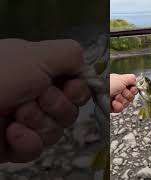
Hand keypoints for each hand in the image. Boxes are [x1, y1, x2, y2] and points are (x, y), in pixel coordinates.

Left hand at [0, 39, 90, 162]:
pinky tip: (11, 132)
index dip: (78, 91)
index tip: (69, 88)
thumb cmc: (1, 75)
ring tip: (15, 115)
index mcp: (43, 74)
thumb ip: (71, 55)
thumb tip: (87, 70)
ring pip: (56, 132)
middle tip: (35, 98)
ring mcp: (27, 123)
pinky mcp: (16, 145)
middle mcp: (38, 97)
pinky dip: (26, 141)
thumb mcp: (39, 55)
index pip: (77, 88)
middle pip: (70, 112)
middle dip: (56, 106)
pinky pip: (38, 149)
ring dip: (38, 122)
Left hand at [110, 74, 137, 112]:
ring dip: (121, 100)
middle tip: (120, 92)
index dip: (134, 90)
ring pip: (126, 104)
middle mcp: (119, 92)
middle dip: (127, 95)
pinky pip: (120, 109)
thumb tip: (136, 81)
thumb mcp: (122, 78)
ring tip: (115, 97)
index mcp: (121, 84)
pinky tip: (113, 102)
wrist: (97, 92)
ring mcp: (116, 100)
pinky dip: (117, 105)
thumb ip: (132, 78)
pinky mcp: (112, 108)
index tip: (132, 89)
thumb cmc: (108, 83)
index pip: (133, 89)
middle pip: (131, 97)